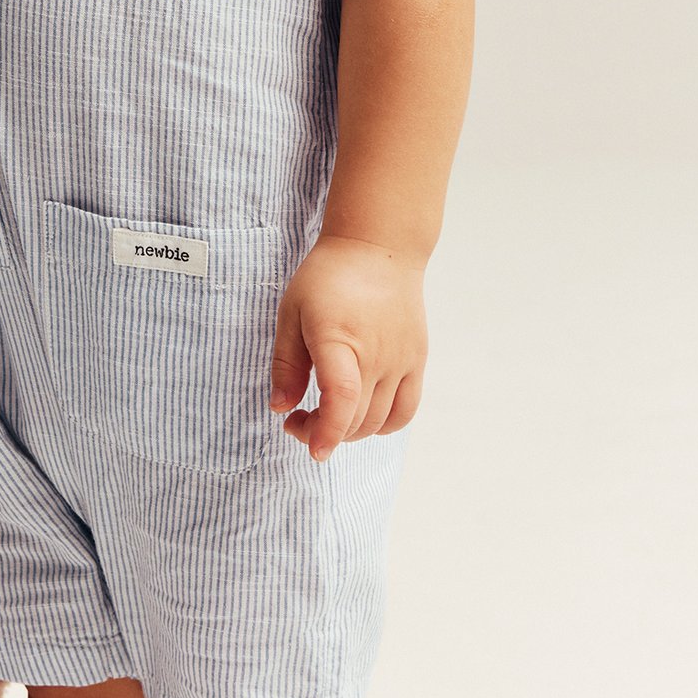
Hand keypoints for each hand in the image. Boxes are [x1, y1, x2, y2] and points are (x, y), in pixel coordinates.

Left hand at [269, 234, 426, 458]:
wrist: (379, 248)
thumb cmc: (329, 277)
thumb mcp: (292, 312)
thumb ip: (286, 363)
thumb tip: (280, 407)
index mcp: (339, 338)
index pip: (341, 400)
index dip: (326, 433)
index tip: (313, 449)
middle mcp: (376, 354)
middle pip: (355, 419)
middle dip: (323, 433)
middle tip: (299, 419)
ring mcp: (402, 360)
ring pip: (379, 421)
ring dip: (350, 431)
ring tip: (327, 414)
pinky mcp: (417, 361)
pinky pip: (406, 410)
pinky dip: (384, 425)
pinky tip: (362, 414)